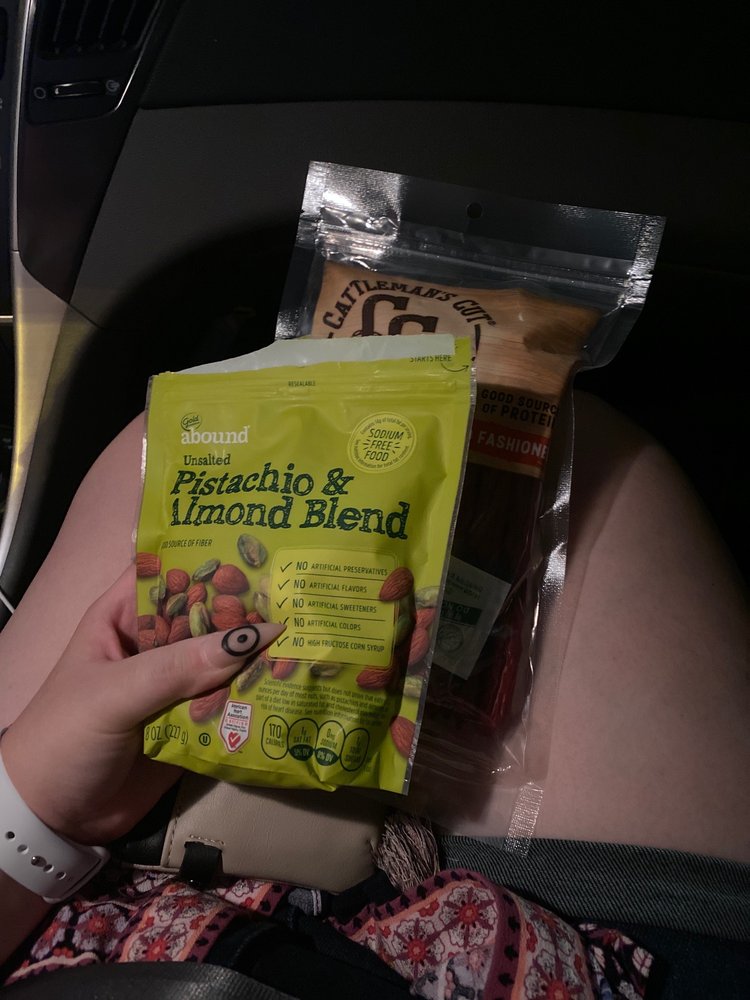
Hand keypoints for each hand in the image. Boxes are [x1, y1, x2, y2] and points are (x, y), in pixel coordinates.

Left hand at [0, 567, 282, 844]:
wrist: (54, 819)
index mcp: (123, 618)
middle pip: (208, 615)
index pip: (169, 571)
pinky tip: (295, 686)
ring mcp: (176, 684)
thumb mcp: (115, 694)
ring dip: (260, 655)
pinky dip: (258, 697)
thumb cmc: (65, 738)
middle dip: (249, 610)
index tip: (263, 550)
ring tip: (312, 640)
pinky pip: (231, 703)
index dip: (210, 556)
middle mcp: (154, 644)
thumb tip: (255, 638)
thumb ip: (178, 667)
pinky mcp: (193, 722)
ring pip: (225, 659)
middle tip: (304, 599)